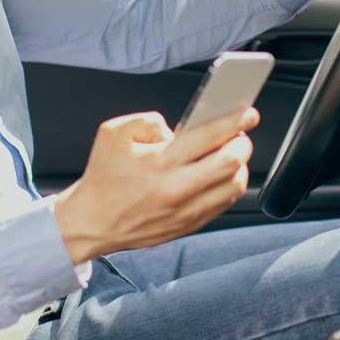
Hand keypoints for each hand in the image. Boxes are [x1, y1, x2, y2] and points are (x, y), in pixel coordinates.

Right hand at [53, 106, 258, 263]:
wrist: (91, 223)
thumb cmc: (103, 176)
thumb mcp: (114, 133)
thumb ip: (147, 119)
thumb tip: (177, 127)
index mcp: (158, 163)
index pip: (208, 137)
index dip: (234, 121)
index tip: (248, 113)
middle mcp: (175, 189)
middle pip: (230, 164)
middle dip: (242, 143)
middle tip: (239, 133)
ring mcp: (185, 212)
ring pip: (233, 187)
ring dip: (239, 166)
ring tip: (231, 153)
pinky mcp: (188, 226)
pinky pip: (223, 204)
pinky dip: (228, 185)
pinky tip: (221, 173)